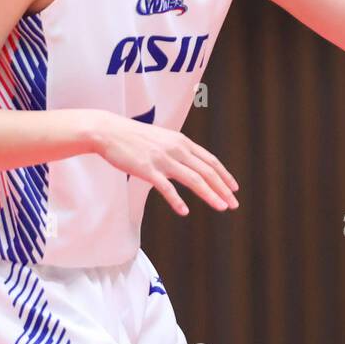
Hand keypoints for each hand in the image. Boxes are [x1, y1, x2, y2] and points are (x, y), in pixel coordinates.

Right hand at [92, 112, 238, 215]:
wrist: (110, 131)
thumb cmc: (135, 137)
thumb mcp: (163, 139)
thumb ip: (178, 150)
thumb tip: (191, 163)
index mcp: (182, 142)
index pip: (210, 161)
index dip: (224, 175)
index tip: (234, 188)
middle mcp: (177, 149)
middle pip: (206, 171)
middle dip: (223, 189)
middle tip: (234, 204)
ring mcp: (163, 159)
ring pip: (193, 179)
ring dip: (210, 195)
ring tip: (221, 207)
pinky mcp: (147, 169)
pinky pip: (166, 187)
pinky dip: (177, 200)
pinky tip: (184, 211)